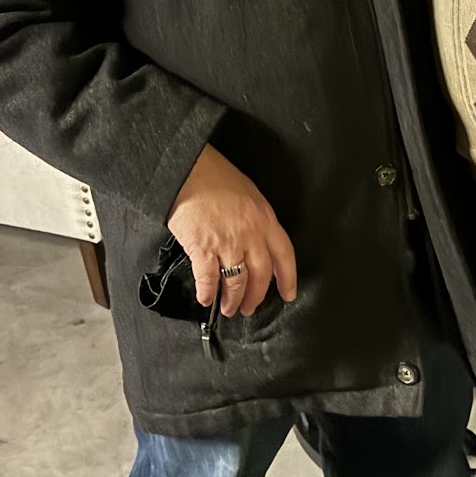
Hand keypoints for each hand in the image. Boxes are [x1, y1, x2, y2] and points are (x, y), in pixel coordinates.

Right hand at [167, 145, 297, 317]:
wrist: (187, 169)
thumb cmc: (215, 176)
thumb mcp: (249, 195)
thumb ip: (256, 221)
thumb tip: (255, 245)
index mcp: (265, 219)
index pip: (285, 255)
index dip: (288, 279)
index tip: (288, 294)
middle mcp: (251, 234)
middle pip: (260, 276)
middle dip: (255, 297)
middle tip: (249, 308)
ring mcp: (228, 243)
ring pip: (236, 282)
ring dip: (232, 299)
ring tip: (228, 308)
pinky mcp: (203, 248)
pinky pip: (208, 279)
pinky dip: (207, 293)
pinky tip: (205, 298)